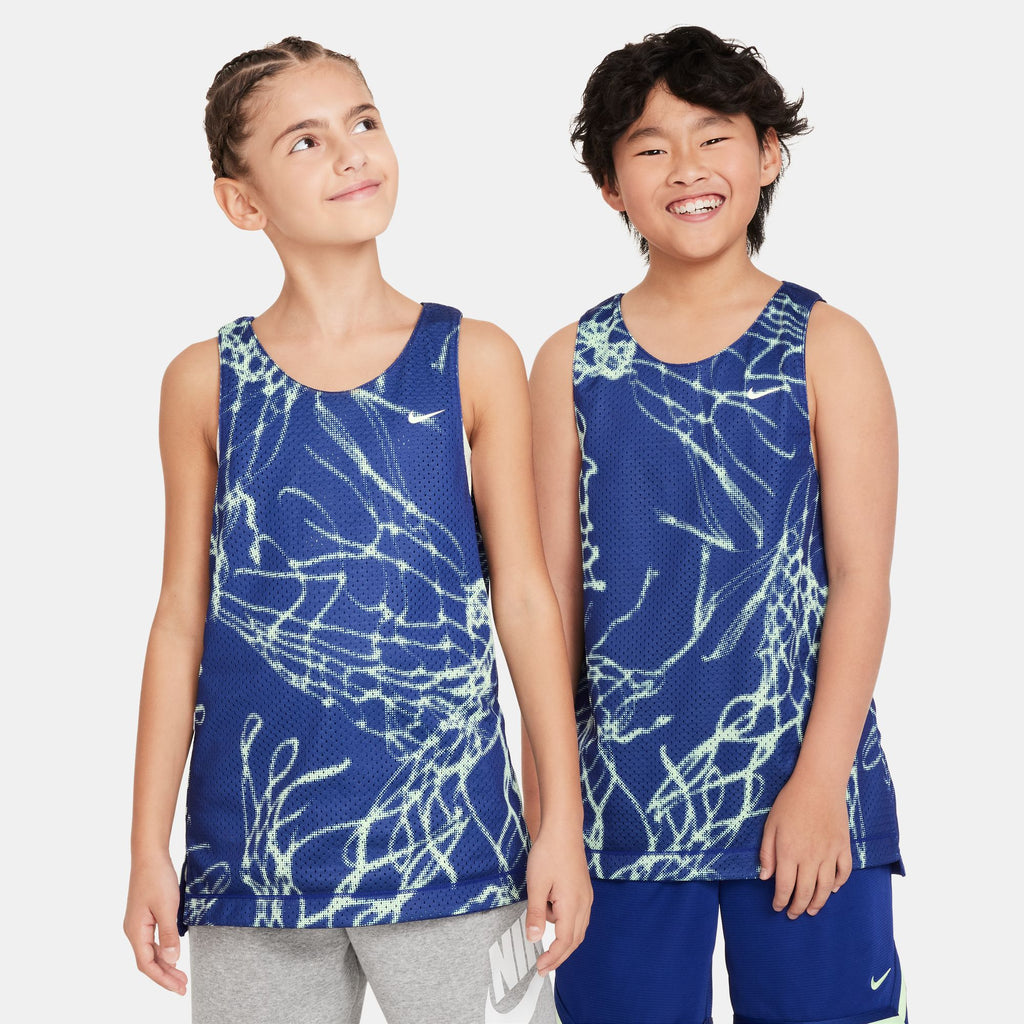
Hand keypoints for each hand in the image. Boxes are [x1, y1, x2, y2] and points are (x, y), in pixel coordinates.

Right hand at [124, 855, 187, 994]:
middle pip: (148, 961)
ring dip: (165, 964)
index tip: (178, 987)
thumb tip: (171, 960)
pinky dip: (163, 950)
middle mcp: (134, 930)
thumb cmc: (156, 878)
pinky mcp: (145, 915)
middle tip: (183, 986)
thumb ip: (169, 935)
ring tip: (181, 975)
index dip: (162, 979)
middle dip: (165, 975)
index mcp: (136, 931)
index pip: (147, 964)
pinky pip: (153, 940)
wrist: (150, 855)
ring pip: (150, 951)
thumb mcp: (167, 907)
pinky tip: (173, 954)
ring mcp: (139, 923)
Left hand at [524, 823, 592, 974]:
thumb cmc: (548, 853)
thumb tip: (534, 939)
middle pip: (575, 940)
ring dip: (563, 940)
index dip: (553, 958)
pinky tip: (553, 917)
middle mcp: (584, 903)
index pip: (564, 942)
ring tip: (543, 939)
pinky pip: (578, 916)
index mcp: (572, 905)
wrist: (563, 829)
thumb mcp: (536, 884)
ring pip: (578, 928)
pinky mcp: (583, 889)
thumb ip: (536, 913)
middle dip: (560, 956)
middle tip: (543, 967)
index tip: (540, 968)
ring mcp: (586, 896)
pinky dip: (567, 925)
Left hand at [758, 775, 852, 918]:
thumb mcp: (770, 825)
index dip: (781, 901)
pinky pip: (844, 873)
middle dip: (798, 907)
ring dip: (818, 902)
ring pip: (825, 888)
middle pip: (805, 892)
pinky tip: (832, 889)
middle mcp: (810, 858)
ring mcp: (829, 854)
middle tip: (793, 914)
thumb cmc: (790, 802)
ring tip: (811, 910)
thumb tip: (765, 877)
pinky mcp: (843, 847)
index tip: (777, 907)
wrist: (818, 784)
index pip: (784, 887)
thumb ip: (767, 852)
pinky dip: (838, 884)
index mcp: (789, 853)